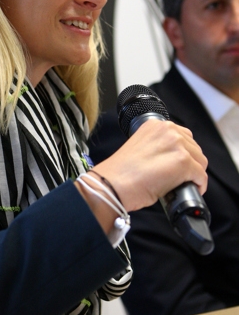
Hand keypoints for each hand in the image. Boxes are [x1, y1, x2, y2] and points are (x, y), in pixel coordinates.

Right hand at [90, 119, 207, 212]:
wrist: (113, 184)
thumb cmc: (121, 173)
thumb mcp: (140, 147)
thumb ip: (158, 147)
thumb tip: (172, 161)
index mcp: (155, 124)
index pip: (182, 136)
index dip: (183, 153)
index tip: (178, 165)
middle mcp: (167, 130)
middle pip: (194, 148)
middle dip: (190, 164)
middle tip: (180, 177)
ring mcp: (176, 145)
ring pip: (200, 161)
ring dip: (194, 174)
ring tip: (182, 184)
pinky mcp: (183, 162)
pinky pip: (201, 176)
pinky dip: (198, 185)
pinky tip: (189, 190)